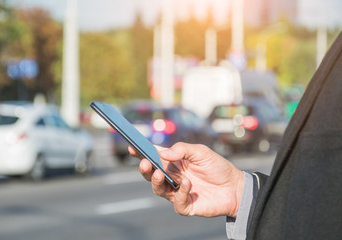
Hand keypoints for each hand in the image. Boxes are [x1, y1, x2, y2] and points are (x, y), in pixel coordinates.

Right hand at [128, 142, 243, 217]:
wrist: (235, 187)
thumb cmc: (217, 167)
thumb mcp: (200, 152)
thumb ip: (182, 150)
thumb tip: (161, 153)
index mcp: (173, 163)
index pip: (154, 157)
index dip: (141, 152)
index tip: (132, 147)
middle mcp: (172, 177)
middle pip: (151, 174)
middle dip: (145, 168)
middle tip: (144, 162)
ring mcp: (177, 192)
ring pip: (159, 190)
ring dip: (156, 181)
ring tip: (160, 173)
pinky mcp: (186, 205)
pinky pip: (176, 202)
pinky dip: (181, 192)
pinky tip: (188, 184)